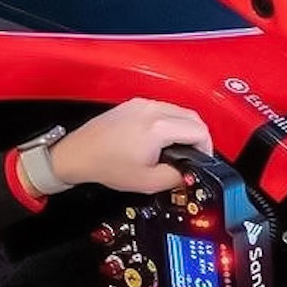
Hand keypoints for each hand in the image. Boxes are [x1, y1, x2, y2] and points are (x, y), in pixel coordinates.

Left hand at [48, 98, 213, 192]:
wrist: (78, 155)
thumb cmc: (105, 165)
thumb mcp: (147, 181)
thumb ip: (175, 177)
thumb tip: (189, 174)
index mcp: (158, 127)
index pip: (199, 130)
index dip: (207, 147)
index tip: (203, 159)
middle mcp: (151, 109)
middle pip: (192, 116)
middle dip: (199, 136)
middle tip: (195, 155)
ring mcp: (141, 104)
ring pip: (178, 110)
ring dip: (185, 128)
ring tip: (179, 148)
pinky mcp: (133, 104)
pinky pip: (162, 108)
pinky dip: (170, 122)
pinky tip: (163, 139)